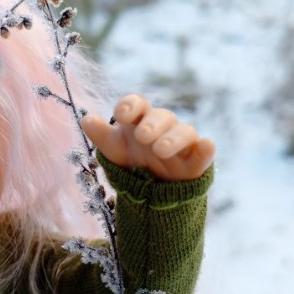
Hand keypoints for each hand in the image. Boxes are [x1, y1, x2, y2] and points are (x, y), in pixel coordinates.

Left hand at [80, 94, 215, 180]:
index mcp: (141, 119)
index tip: (121, 115)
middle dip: (152, 125)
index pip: (138, 104)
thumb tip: (86, 120)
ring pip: (184, 132)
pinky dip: (206, 149)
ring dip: (173, 139)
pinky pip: (204, 152)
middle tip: (142, 137)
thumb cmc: (132, 160)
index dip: (130, 105)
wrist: (150, 189)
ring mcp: (181, 143)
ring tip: (160, 150)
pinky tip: (207, 145)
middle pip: (162, 116)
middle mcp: (163, 126)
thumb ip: (101, 135)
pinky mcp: (196, 161)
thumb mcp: (113, 149)